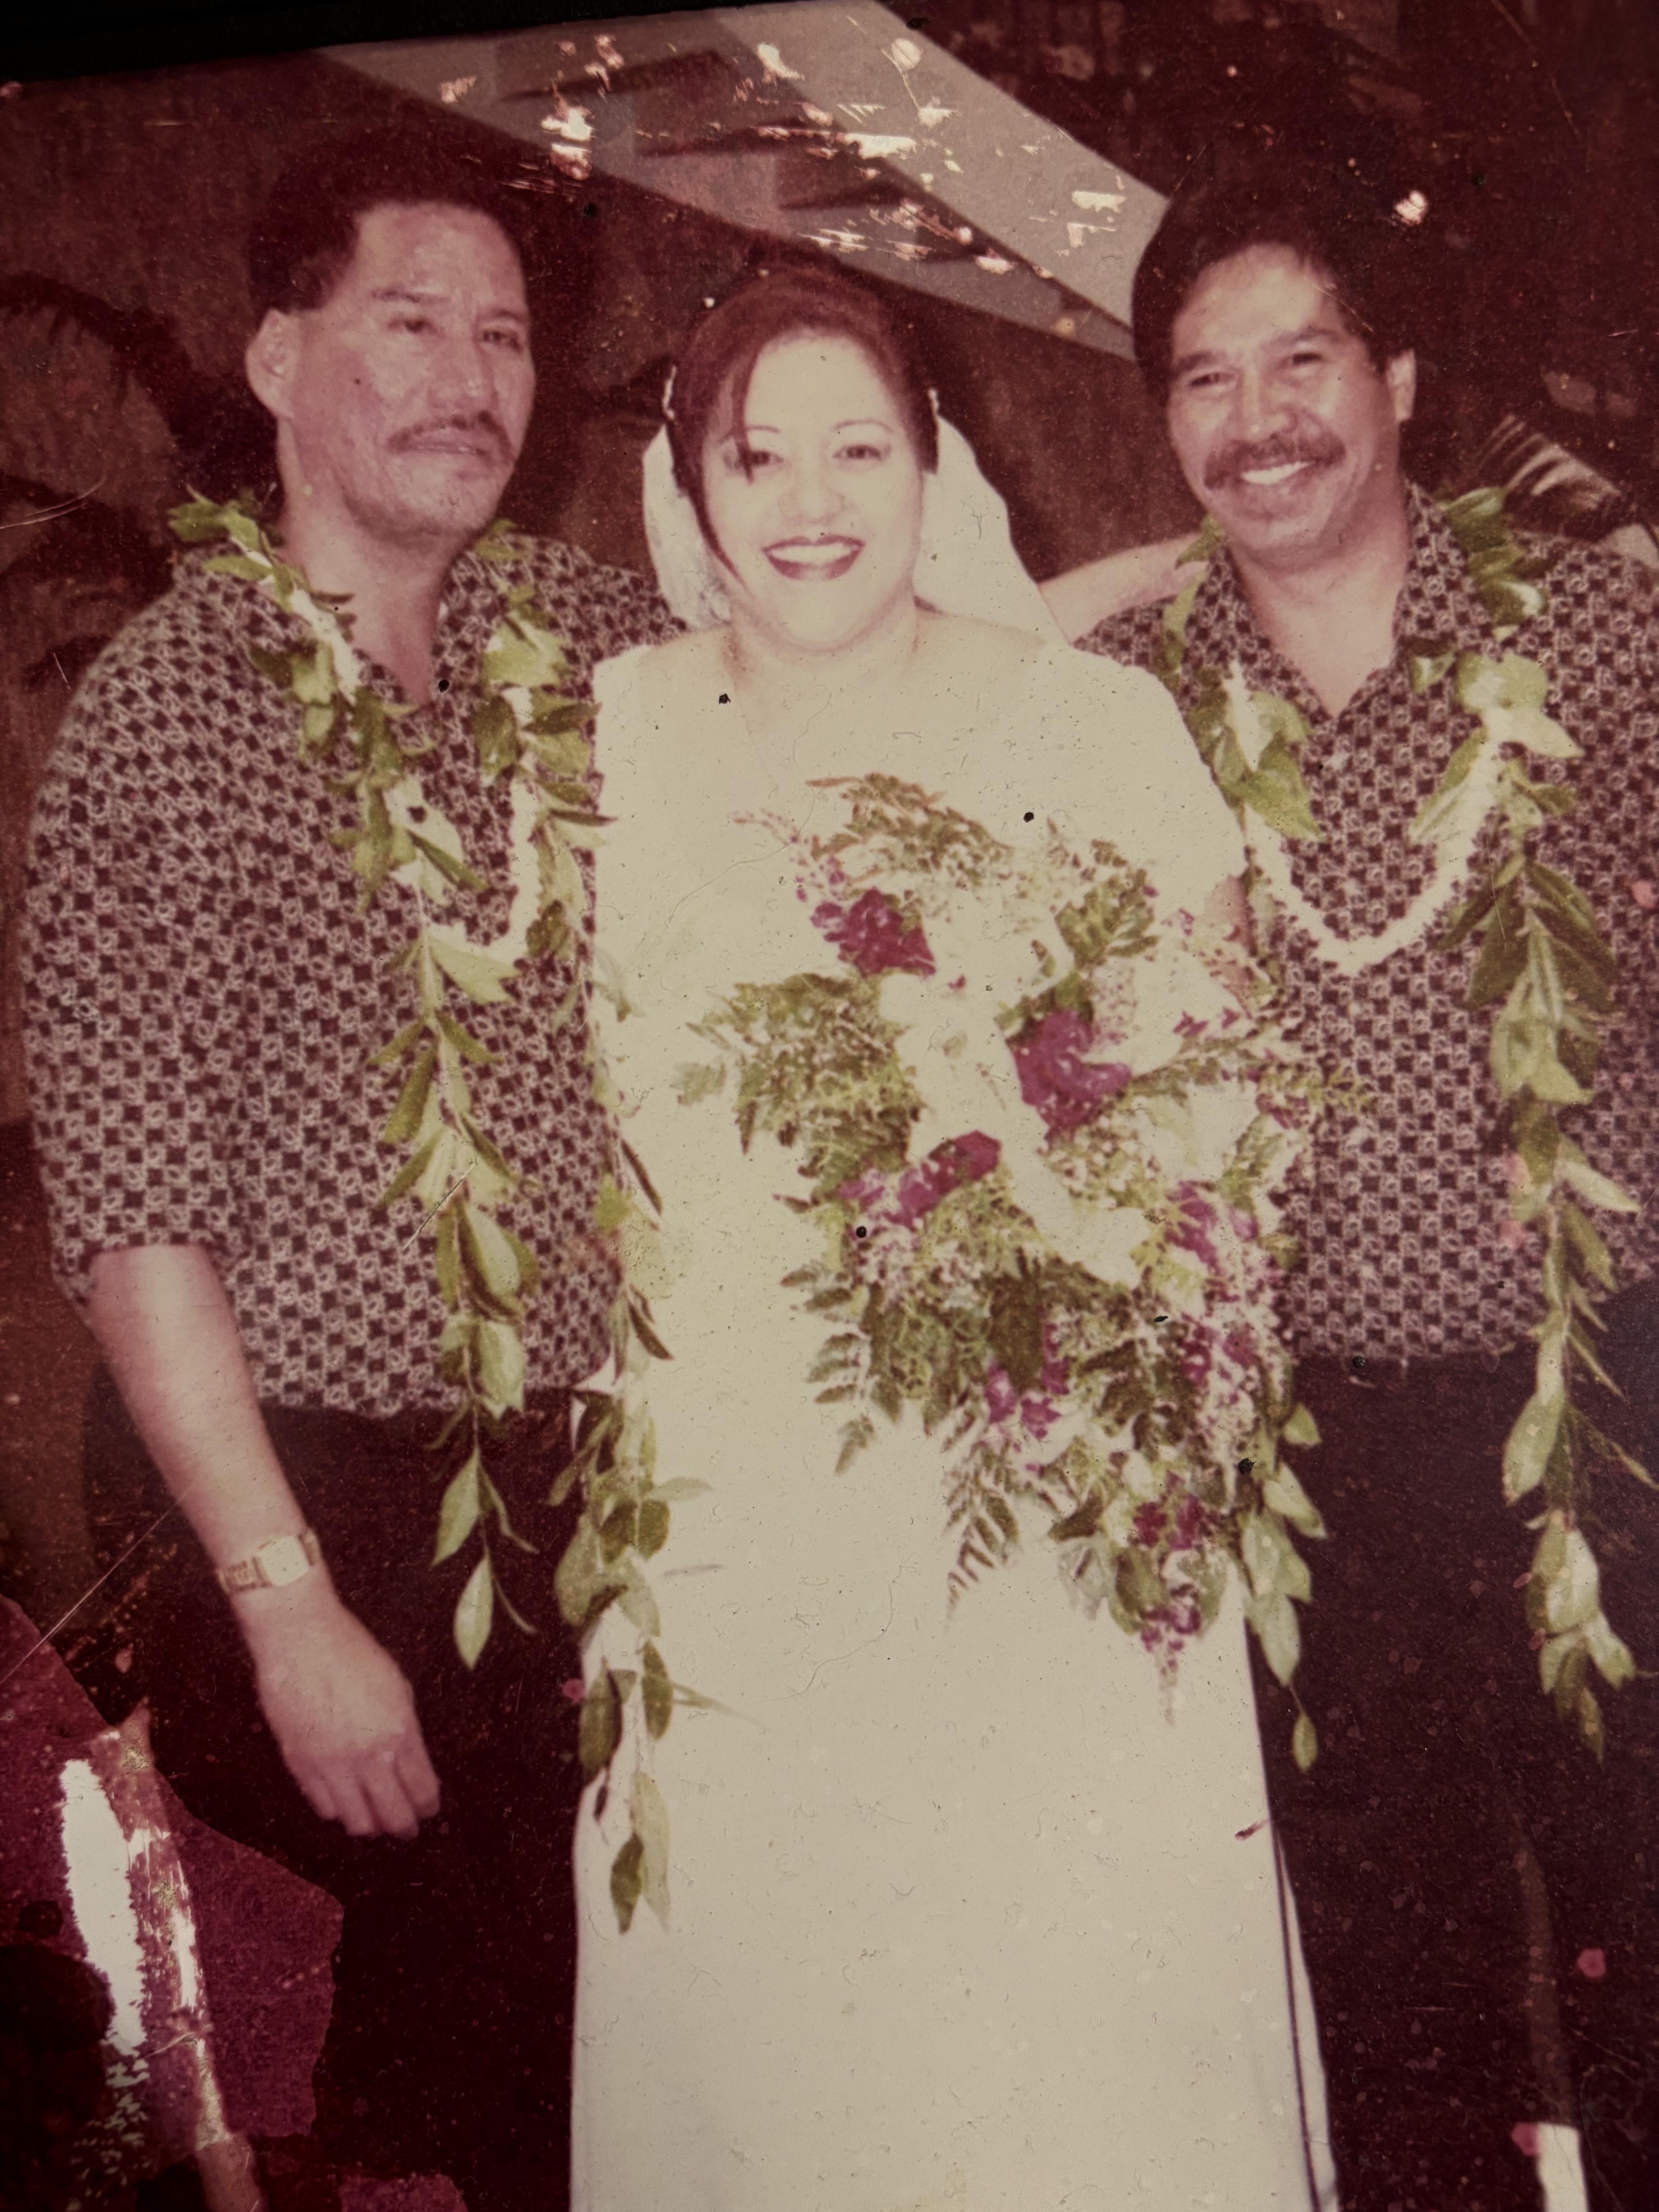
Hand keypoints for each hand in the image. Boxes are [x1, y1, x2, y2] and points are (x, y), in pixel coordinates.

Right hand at [238, 1578, 440, 1838]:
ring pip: (357, 1821)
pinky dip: (336, 1810)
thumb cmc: (351, 1652)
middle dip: (404, 1827)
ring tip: (372, 1821)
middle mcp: (370, 1755)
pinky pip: (324, 1806)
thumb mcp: (395, 1686)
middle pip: (393, 1815)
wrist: (300, 1639)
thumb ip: (403, 1728)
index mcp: (400, 1732)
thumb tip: (406, 1761)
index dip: (427, 1806)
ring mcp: (333, 1764)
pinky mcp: (301, 1765)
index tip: (428, 1811)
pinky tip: (342, 1803)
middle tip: (406, 1829)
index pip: (422, 1788)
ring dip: (368, 1824)